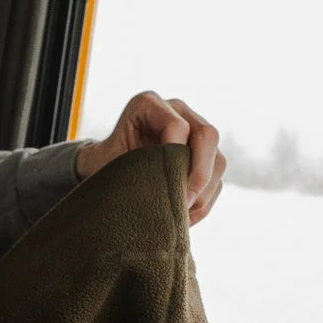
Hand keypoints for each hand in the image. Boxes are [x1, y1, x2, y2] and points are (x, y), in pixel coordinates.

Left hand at [77, 93, 225, 223]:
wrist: (106, 171)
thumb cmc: (104, 165)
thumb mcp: (108, 162)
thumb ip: (133, 168)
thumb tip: (166, 190)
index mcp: (149, 105)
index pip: (177, 126)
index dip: (175, 156)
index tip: (162, 185)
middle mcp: (177, 111)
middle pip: (207, 136)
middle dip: (198, 175)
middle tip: (182, 204)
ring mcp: (195, 131)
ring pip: (218, 160)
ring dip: (203, 193)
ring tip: (181, 216)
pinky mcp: (205, 155)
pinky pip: (217, 179)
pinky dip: (204, 202)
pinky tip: (185, 217)